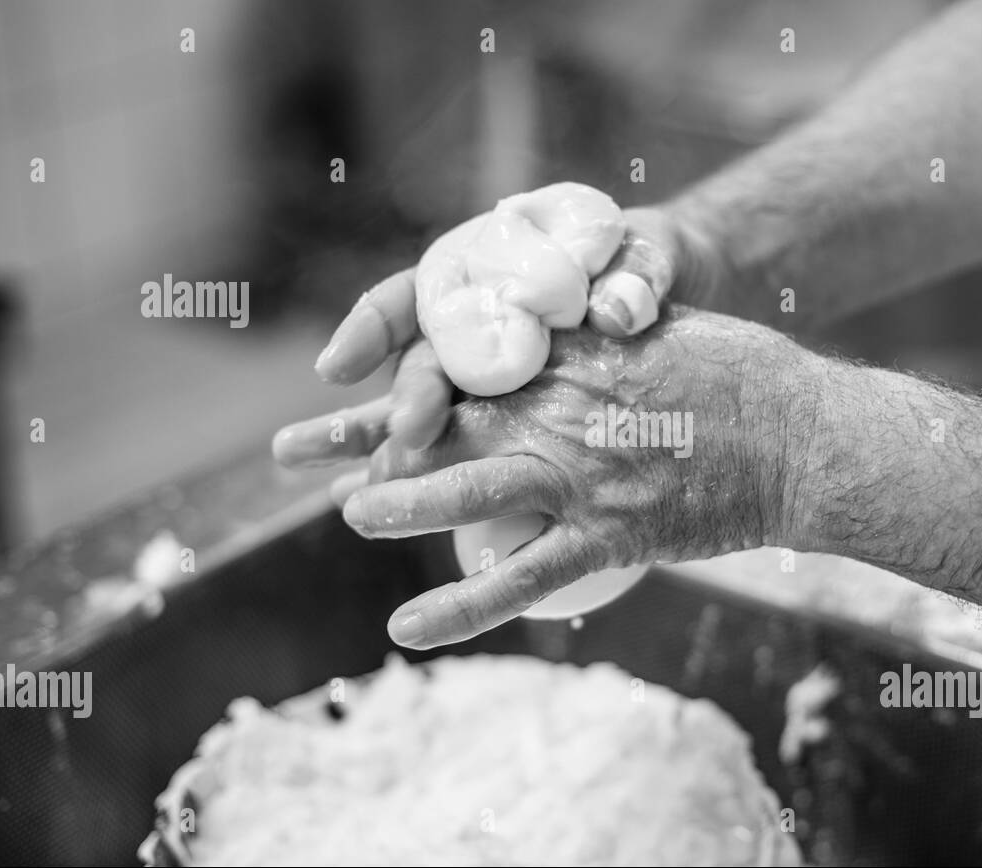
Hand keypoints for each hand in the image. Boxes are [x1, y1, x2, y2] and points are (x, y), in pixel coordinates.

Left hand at [295, 307, 811, 649]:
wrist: (806, 439)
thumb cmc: (747, 377)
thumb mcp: (665, 328)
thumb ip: (598, 333)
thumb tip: (564, 327)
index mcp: (571, 356)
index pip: (464, 358)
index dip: (400, 369)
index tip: (357, 375)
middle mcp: (563, 411)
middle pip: (443, 419)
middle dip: (364, 434)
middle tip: (297, 448)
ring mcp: (581, 476)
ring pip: (470, 493)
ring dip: (401, 506)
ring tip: (346, 514)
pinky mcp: (609, 536)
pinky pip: (523, 580)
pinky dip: (462, 609)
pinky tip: (407, 630)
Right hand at [300, 201, 709, 450]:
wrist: (678, 289)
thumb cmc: (652, 263)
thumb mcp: (653, 256)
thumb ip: (637, 275)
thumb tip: (616, 311)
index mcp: (493, 268)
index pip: (422, 292)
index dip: (375, 326)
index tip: (341, 366)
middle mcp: (476, 322)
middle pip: (424, 365)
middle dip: (403, 402)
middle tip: (406, 437)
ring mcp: (489, 375)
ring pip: (422, 409)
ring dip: (365, 439)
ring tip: (303, 467)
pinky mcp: (515, 419)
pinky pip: (460, 450)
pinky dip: (420, 476)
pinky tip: (361, 497)